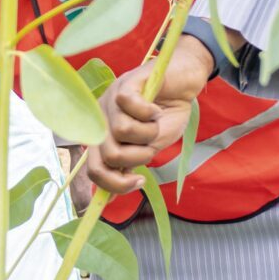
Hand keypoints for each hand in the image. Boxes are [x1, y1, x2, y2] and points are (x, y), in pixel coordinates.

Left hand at [83, 38, 216, 195]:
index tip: (139, 182)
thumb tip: (108, 199)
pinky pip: (130, 108)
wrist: (184, 81)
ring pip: (122, 132)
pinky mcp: (124, 84)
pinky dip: (150, 114)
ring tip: (155, 121)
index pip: (94, 169)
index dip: (115, 184)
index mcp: (103, 137)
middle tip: (152, 145)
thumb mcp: (149, 146)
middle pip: (108, 155)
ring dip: (148, 133)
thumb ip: (130, 165)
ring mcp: (109, 101)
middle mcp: (100, 120)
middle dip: (137, 157)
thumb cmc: (167, 114)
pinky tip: (155, 109)